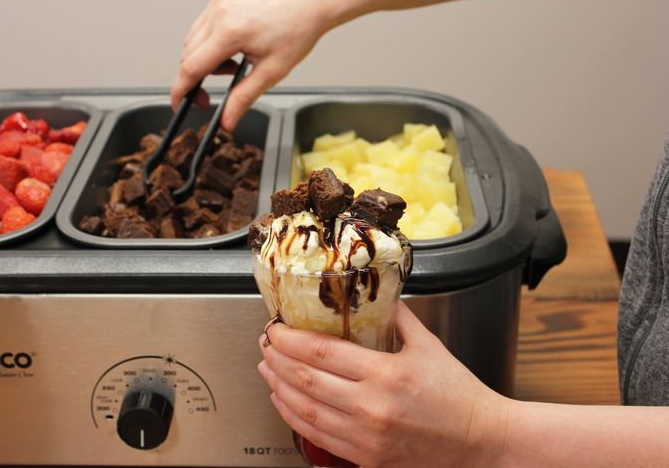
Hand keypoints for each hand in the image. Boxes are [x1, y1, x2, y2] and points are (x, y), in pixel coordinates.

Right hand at [172, 0, 331, 130]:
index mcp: (231, 31)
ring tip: (235, 61)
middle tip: (222, 84)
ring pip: (193, 38)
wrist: (309, 4)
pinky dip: (212, 37)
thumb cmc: (296, 32)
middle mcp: (220, 10)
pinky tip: (235, 40)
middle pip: (189, 54)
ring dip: (207, 56)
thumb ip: (242, 99)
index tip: (179, 104)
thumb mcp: (271, 73)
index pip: (192, 67)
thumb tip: (226, 121)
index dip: (182, 90)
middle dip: (200, 75)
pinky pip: (204, 21)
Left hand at [258, 301, 511, 467]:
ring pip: (303, 409)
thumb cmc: (459, 397)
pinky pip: (316, 435)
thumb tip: (376, 297)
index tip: (275, 327)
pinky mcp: (366, 458)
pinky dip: (292, 416)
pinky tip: (282, 401)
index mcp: (386, 374)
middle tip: (265, 343)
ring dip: (277, 386)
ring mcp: (365, 437)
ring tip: (266, 368)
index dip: (289, 338)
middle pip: (304, 379)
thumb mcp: (429, 347)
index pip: (320, 351)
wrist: (482, 445)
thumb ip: (398, 318)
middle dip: (276, 357)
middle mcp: (370, 408)